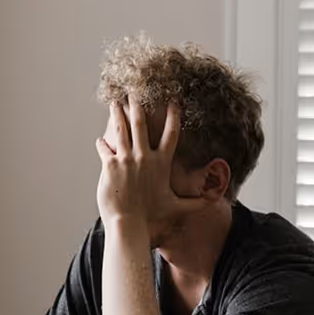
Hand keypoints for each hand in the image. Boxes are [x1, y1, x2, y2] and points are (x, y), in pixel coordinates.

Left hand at [94, 99, 204, 230]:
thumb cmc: (151, 216)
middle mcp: (144, 157)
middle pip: (141, 123)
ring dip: (117, 114)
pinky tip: (100, 140)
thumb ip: (195, 203)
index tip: (173, 101)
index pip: (171, 133)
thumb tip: (214, 203)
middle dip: (138, 105)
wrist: (129, 223)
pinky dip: (102, 143)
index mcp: (161, 163)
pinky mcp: (110, 164)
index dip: (173, 116)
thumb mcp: (176, 207)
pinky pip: (104, 147)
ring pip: (121, 129)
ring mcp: (126, 159)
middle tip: (135, 91)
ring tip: (115, 102)